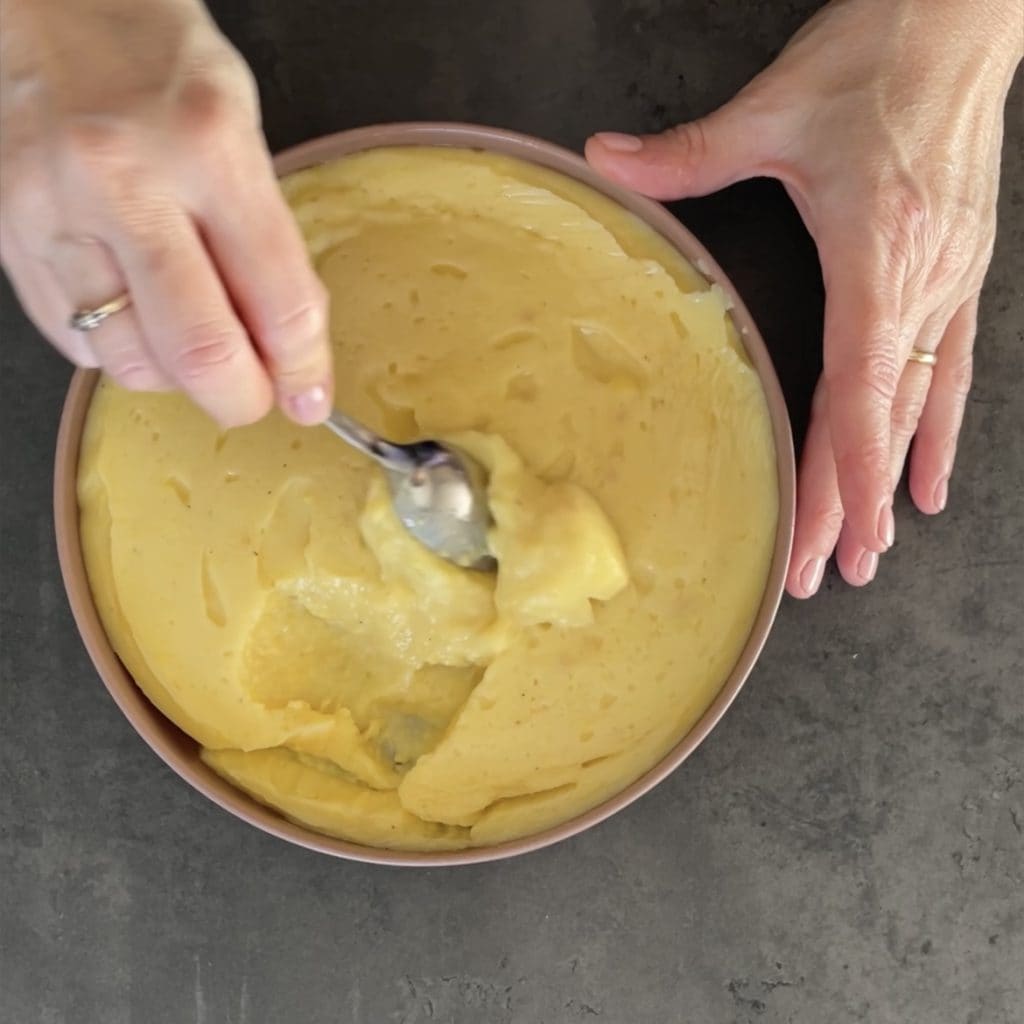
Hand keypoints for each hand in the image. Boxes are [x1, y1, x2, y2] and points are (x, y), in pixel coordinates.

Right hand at [0, 0, 331, 426]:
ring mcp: (53, 211)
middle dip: (241, 398)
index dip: (303, 371)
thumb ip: (266, 239)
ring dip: (176, 376)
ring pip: (130, 361)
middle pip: (199, 351)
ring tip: (191, 339)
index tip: (309, 397)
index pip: (278, 302)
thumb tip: (289, 345)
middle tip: (255, 397)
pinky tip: (136, 310)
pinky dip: (119, 348)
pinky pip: (75, 340)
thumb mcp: (239, 125)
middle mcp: (124, 181)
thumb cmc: (149, 57)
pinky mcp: (7, 235)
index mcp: (208, 146)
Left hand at [585, 0, 1021, 595]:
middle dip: (846, 505)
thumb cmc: (883, 58)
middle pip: (879, 419)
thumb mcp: (776, 107)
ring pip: (917, 408)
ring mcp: (946, 282)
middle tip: (819, 572)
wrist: (965, 16)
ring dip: (888, 486)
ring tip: (867, 552)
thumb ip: (689, 150)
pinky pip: (950, 371)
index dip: (848, 471)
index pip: (861, 388)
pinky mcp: (958, 272)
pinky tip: (928, 479)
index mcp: (876, 253)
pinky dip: (937, 432)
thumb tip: (606, 157)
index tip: (834, 532)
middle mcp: (918, 282)